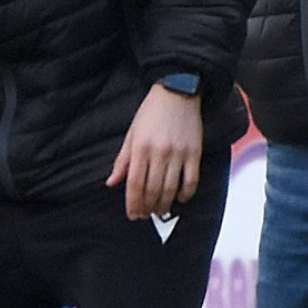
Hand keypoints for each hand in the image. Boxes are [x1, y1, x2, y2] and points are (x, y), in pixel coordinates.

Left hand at [106, 84, 202, 219]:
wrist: (177, 91)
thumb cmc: (151, 112)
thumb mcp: (131, 133)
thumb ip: (122, 160)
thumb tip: (112, 182)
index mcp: (140, 147)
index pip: (134, 183)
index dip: (133, 203)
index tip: (132, 214)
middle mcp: (159, 152)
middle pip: (152, 189)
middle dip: (147, 207)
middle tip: (145, 215)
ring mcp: (179, 153)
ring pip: (171, 188)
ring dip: (164, 204)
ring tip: (159, 210)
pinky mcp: (194, 152)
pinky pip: (192, 180)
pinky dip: (186, 193)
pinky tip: (180, 199)